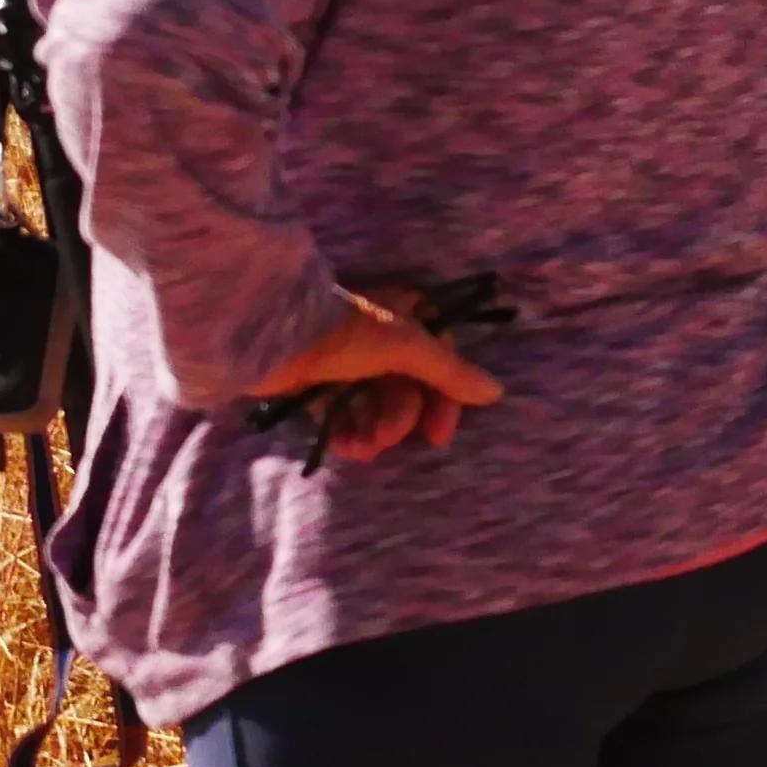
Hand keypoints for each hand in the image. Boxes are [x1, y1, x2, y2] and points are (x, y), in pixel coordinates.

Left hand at [247, 287, 504, 463]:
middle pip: (410, 390)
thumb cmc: (345, 332)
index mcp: (406, 318)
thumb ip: (449, 372)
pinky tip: (344, 446)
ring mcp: (349, 363)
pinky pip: (344, 416)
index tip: (438, 434)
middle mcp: (382, 340)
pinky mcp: (319, 385)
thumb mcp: (406, 347)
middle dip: (401, 420)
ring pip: (376, 407)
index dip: (444, 399)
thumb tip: (495, 392)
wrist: (271, 337)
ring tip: (363, 448)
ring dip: (375, 432)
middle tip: (389, 438)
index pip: (442, 362)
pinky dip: (347, 434)